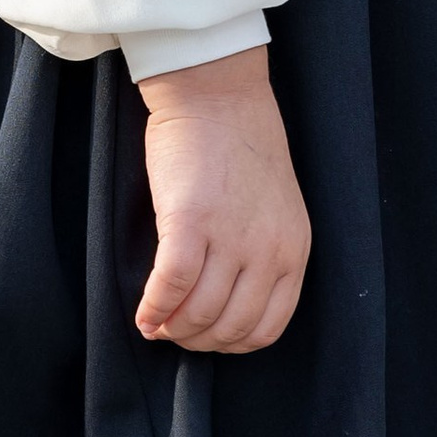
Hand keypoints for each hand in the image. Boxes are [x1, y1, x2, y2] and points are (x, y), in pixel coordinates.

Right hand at [132, 46, 310, 352]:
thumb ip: (263, 253)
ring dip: (172, 329)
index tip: (206, 337)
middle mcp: (268, 251)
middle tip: (173, 331)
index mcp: (293, 250)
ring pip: (199, 314)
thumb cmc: (240, 145)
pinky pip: (171, 286)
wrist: (218, 93)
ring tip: (156, 323)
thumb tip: (225, 301)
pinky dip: (153, 308)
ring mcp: (230, 238)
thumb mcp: (276, 209)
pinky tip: (142, 314)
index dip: (230, 343)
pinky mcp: (190, 222)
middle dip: (197, 340)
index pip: (267, 328)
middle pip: (230, 327)